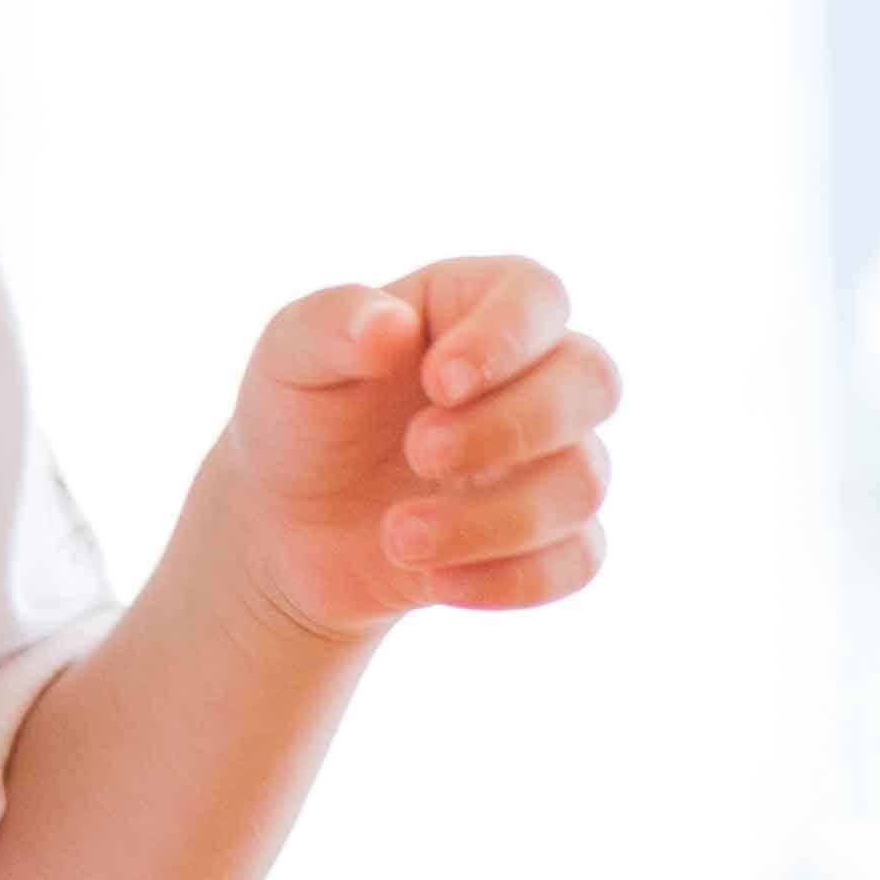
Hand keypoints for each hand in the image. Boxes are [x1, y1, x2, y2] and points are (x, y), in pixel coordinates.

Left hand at [210, 257, 615, 642]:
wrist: (285, 525)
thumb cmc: (298, 417)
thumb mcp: (287, 359)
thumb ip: (328, 327)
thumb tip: (388, 325)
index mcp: (474, 307)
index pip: (536, 295)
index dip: (506, 337)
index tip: (438, 383)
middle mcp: (532, 375)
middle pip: (594, 381)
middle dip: (513, 425)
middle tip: (418, 453)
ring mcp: (549, 458)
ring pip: (583, 481)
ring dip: (493, 518)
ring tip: (397, 536)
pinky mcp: (548, 537)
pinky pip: (578, 560)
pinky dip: (513, 579)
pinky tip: (438, 584)